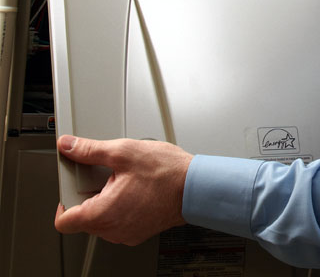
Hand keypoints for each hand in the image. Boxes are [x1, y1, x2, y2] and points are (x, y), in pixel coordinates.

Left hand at [54, 135, 192, 245]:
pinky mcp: (139, 232)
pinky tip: (135, 189)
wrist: (196, 186)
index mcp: (104, 214)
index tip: (71, 186)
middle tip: (106, 175)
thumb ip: (90, 150)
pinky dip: (120, 207)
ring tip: (124, 181)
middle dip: (89, 195)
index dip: (62, 200)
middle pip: (83, 218)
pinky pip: (118, 222)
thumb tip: (69, 146)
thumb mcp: (124, 152)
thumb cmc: (167, 172)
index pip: (64, 221)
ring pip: (101, 220)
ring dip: (105, 201)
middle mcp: (114, 230)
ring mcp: (127, 233)